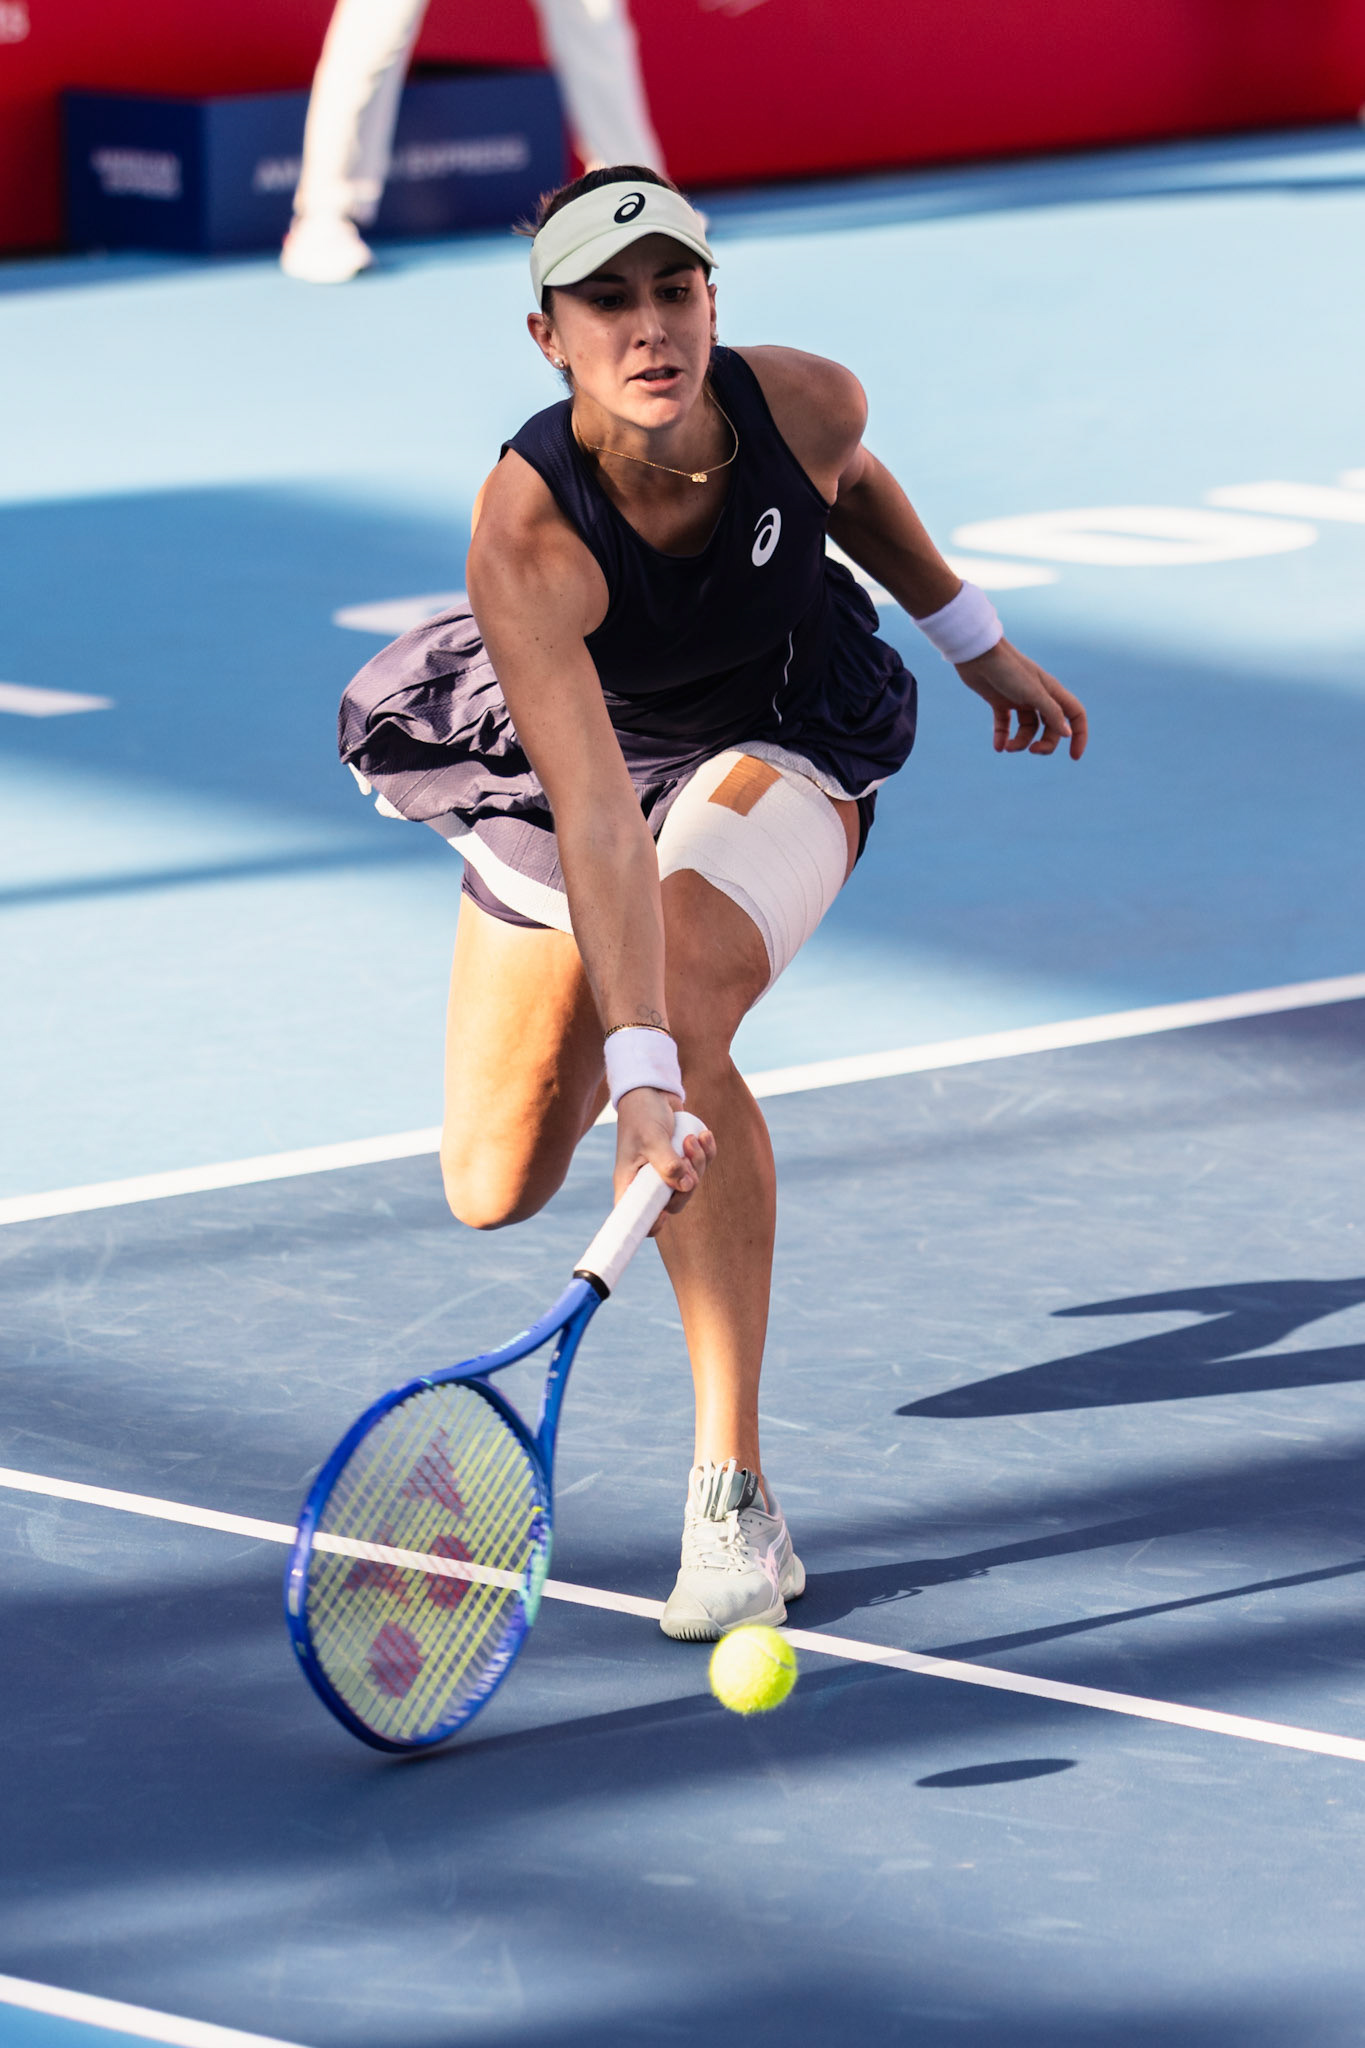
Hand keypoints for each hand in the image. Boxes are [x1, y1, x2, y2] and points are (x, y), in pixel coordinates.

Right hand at [613, 1087, 715, 1226]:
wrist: (651, 1090)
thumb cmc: (642, 1114)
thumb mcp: (652, 1139)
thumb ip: (668, 1164)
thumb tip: (686, 1186)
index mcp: (631, 1182)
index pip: (637, 1217)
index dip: (651, 1224)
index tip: (665, 1214)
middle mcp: (648, 1181)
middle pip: (674, 1203)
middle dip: (688, 1182)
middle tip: (687, 1156)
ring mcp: (667, 1171)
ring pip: (691, 1184)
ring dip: (699, 1161)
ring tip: (692, 1138)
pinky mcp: (682, 1159)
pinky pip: (702, 1166)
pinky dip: (707, 1152)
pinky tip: (704, 1134)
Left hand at [955, 638, 1087, 759]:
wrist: (977, 654)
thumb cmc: (1007, 669)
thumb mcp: (1032, 693)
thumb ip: (1051, 713)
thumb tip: (1067, 734)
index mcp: (1052, 691)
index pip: (1074, 715)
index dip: (1079, 735)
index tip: (1073, 757)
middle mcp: (1038, 696)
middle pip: (1051, 728)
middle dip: (1045, 744)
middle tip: (1033, 751)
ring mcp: (1019, 699)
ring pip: (1028, 729)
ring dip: (1020, 743)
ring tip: (1007, 748)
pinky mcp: (999, 701)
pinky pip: (1005, 725)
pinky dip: (1003, 737)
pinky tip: (998, 747)